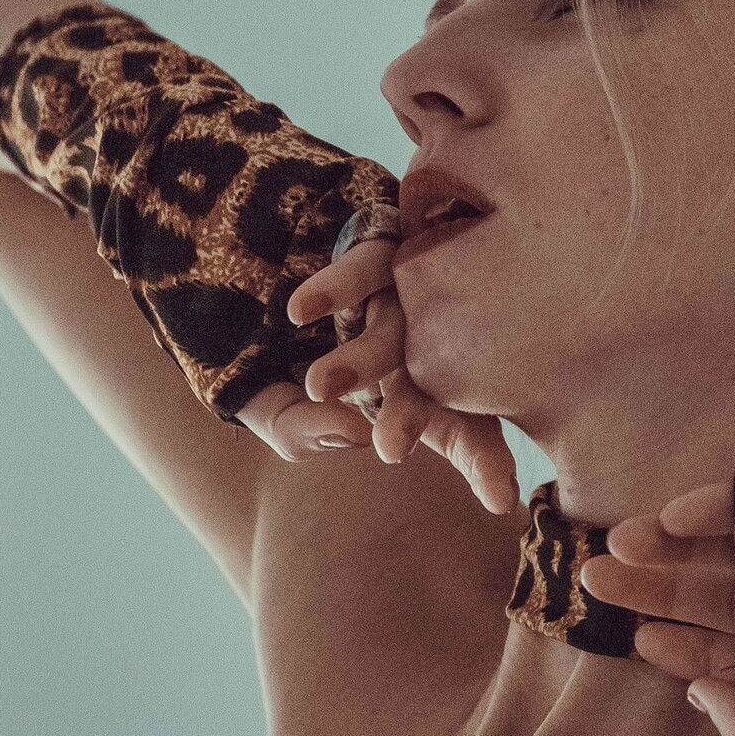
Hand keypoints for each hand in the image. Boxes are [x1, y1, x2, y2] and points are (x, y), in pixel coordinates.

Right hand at [241, 234, 520, 515]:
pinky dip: (338, 284)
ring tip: (323, 386)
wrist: (234, 263)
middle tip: (389, 449)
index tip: (500, 498)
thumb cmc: (266, 350)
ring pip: (403, 321)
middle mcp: (425, 338)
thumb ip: (300, 430)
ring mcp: (407, 287)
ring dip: (367, 354)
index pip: (466, 425)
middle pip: (444, 375)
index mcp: (420, 388)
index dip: (484, 458)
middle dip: (415, 415)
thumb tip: (351, 436)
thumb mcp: (269, 406)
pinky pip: (370, 261)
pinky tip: (302, 311)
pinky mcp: (380, 237)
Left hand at [580, 480, 734, 735]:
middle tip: (592, 578)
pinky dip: (717, 507)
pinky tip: (672, 517)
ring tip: (616, 541)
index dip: (681, 649)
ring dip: (670, 544)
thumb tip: (698, 696)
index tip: (637, 637)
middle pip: (715, 598)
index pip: (732, 658)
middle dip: (653, 590)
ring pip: (727, 548)